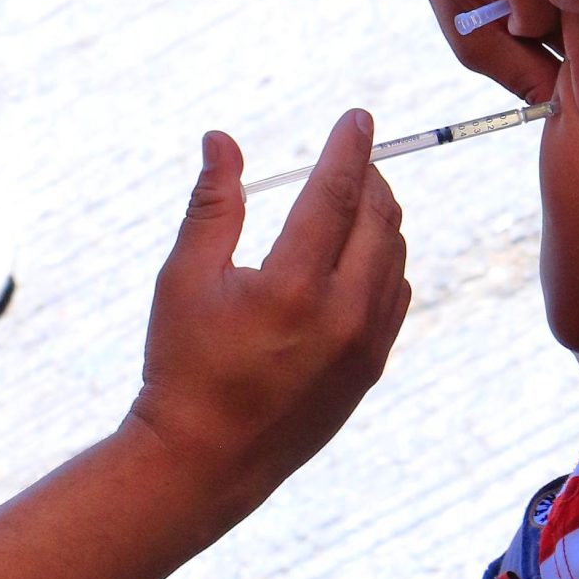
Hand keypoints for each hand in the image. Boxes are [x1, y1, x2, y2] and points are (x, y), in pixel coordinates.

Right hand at [130, 111, 410, 522]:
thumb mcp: (183, 278)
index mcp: (293, 286)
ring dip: (380, 218)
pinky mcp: (370, 369)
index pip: (338, 194)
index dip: (350, 148)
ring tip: (352, 199)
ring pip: (395, 257)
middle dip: (370, 177)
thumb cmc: (183, 364)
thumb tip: (221, 139)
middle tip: (353, 155)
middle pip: (379, 219)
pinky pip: (395, 297)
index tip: (360, 118)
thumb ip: (212, 204)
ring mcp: (364, 346)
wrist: (204, 461)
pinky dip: (385, 262)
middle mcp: (342, 315)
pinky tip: (359, 253)